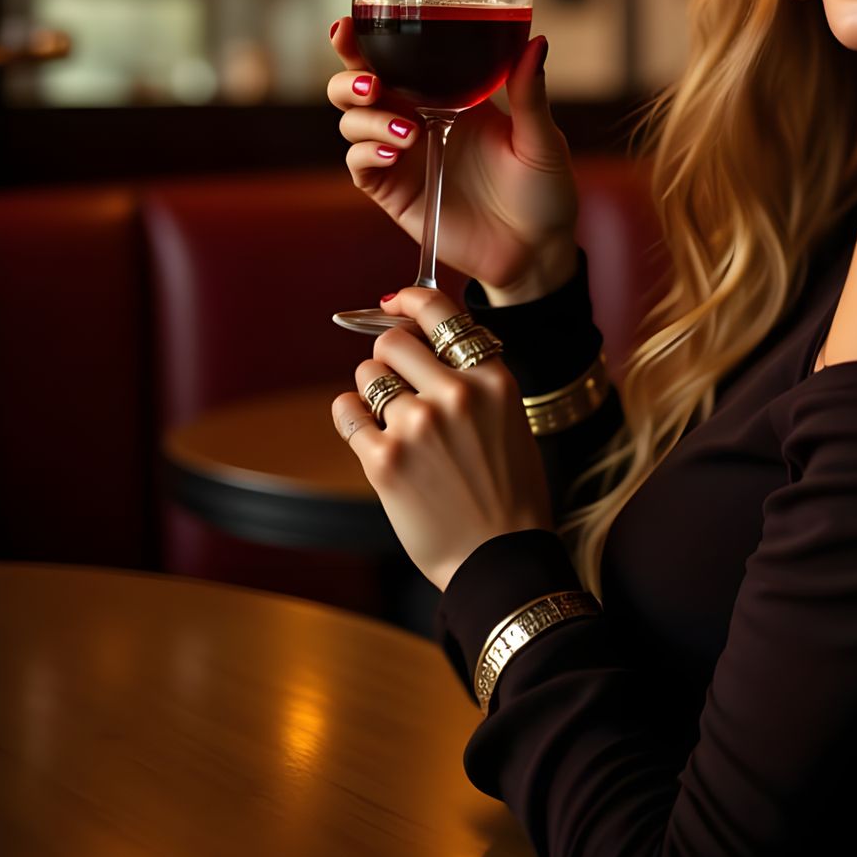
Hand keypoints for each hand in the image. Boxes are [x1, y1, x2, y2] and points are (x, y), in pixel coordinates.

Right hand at [326, 17, 579, 301]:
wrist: (538, 249)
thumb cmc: (544, 190)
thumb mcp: (541, 140)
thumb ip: (529, 95)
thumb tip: (536, 42)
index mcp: (451, 96)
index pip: (399, 59)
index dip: (365, 41)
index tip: (347, 25)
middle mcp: (418, 120)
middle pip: (358, 86)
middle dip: (349, 76)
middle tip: (370, 82)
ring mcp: (402, 157)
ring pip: (352, 123)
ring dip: (366, 119)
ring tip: (407, 132)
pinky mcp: (395, 193)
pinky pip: (361, 167)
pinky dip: (366, 153)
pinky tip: (393, 152)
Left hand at [331, 286, 553, 592]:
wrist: (499, 557)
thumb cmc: (508, 491)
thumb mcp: (509, 417)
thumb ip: (473, 377)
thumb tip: (421, 342)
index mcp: (493, 379)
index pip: (443, 312)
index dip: (410, 299)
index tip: (394, 304)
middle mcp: (456, 394)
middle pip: (393, 341)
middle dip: (388, 356)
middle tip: (395, 380)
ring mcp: (417, 426)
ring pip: (368, 376)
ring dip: (371, 390)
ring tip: (390, 419)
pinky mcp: (384, 461)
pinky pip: (347, 413)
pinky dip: (350, 417)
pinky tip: (366, 432)